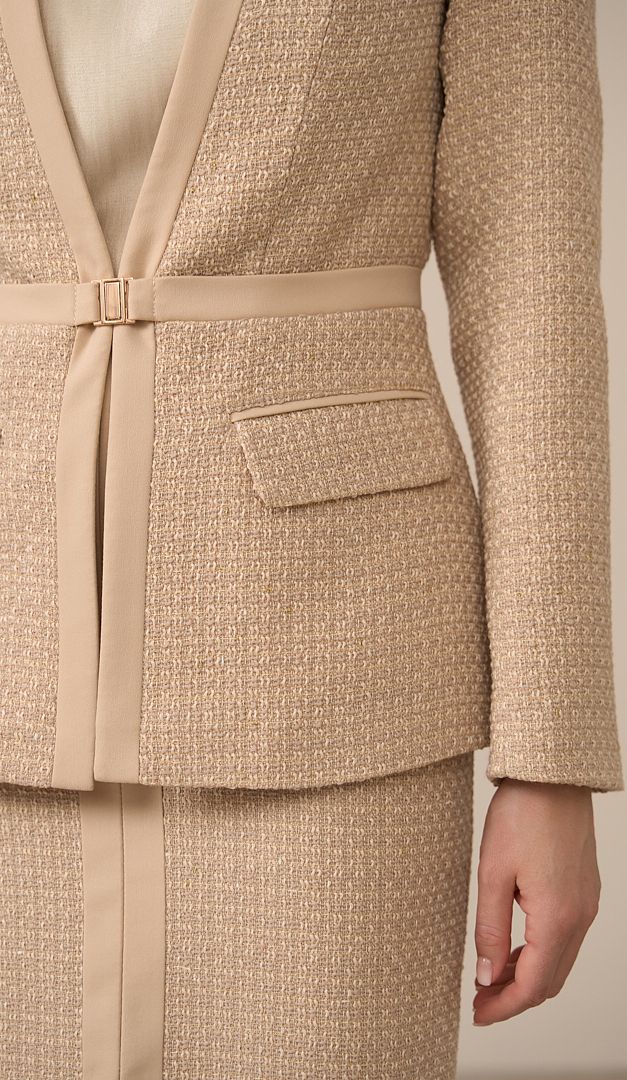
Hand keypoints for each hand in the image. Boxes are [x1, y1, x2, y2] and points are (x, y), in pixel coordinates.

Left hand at [472, 777, 600, 1024]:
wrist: (553, 775)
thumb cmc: (521, 816)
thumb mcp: (493, 873)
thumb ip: (491, 930)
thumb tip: (488, 976)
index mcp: (558, 918)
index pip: (534, 985)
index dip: (505, 1007)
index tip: (478, 1014)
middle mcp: (580, 916)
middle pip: (551, 980)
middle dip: (515, 997)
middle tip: (480, 1001)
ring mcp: (586, 903)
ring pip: (560, 960)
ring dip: (528, 975)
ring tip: (490, 977)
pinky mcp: (584, 889)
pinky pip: (565, 937)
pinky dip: (541, 952)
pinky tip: (514, 946)